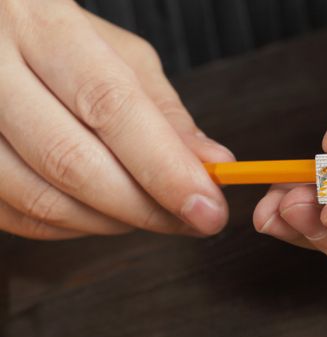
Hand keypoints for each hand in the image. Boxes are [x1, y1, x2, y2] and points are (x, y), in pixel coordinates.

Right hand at [0, 0, 233, 238]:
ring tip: (151, 211)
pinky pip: (19, 216)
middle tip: (191, 219)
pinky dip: (74, 226)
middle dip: (144, 206)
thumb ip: (164, 113)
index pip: (111, 107)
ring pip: (41, 199)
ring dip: (111, 221)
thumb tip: (210, 164)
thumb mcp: (120, 57)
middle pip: (71, 161)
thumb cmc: (62, 41)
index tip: (207, 204)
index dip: (164, 167)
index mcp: (41, 25)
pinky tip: (103, 211)